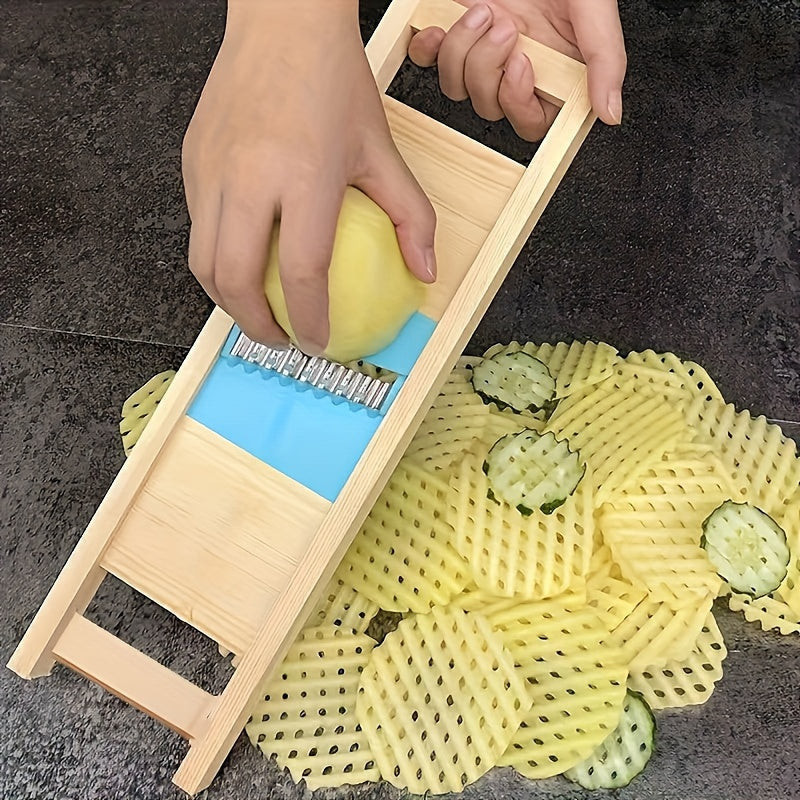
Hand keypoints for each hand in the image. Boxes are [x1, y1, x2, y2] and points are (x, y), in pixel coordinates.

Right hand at [182, 0, 436, 353]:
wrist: (280, 21)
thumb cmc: (332, 80)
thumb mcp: (381, 149)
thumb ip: (409, 214)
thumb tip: (425, 270)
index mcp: (302, 176)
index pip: (302, 271)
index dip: (309, 320)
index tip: (319, 344)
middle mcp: (247, 178)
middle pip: (234, 280)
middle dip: (255, 327)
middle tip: (281, 340)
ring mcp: (210, 170)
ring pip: (203, 262)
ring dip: (227, 301)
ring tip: (257, 311)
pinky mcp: (191, 162)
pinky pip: (195, 228)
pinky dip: (217, 259)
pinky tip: (243, 261)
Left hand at [408, 0, 626, 141]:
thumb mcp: (594, 8)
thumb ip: (605, 60)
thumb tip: (610, 113)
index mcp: (549, 68)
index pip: (530, 121)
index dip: (519, 103)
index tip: (521, 64)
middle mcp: (513, 63)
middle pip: (489, 106)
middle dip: (489, 70)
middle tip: (507, 26)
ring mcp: (480, 49)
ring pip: (457, 88)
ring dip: (464, 52)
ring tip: (485, 10)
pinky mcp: (452, 30)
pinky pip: (427, 62)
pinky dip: (429, 47)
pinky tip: (441, 25)